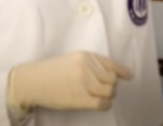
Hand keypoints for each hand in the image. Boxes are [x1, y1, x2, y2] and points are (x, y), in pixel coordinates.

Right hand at [7, 51, 132, 112]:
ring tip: (100, 97)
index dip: (122, 71)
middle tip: (104, 89)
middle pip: (112, 80)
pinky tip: (100, 104)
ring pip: (109, 91)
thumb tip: (107, 74)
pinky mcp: (80, 99)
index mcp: (86, 56)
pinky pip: (102, 104)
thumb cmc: (51, 71)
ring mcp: (84, 83)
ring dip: (108, 95)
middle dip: (111, 85)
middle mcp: (88, 68)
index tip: (129, 76)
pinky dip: (104, 105)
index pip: (111, 64)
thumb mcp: (72, 60)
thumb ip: (89, 64)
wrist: (33, 81)